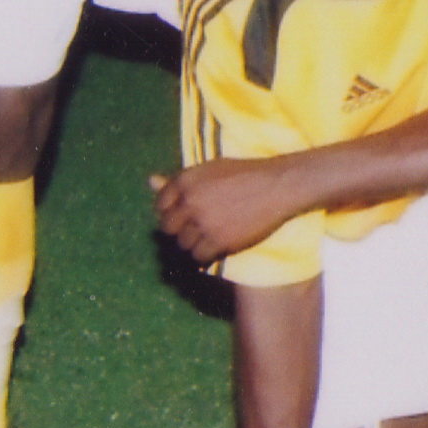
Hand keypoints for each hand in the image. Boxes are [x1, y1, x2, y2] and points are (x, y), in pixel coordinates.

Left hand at [152, 159, 302, 265]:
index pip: (161, 204)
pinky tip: (215, 247)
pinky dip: (204, 255)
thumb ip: (179, 181)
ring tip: (207, 238)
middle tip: (194, 230)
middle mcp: (191, 201)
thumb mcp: (209, 170)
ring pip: (183, 243)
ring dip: (192, 243)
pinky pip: (199, 256)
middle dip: (178, 230)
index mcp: (186, 180)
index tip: (182, 215)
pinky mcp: (219, 239)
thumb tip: (149, 181)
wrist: (277, 186)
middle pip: (168, 227)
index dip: (170, 212)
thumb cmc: (244, 175)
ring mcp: (204, 222)